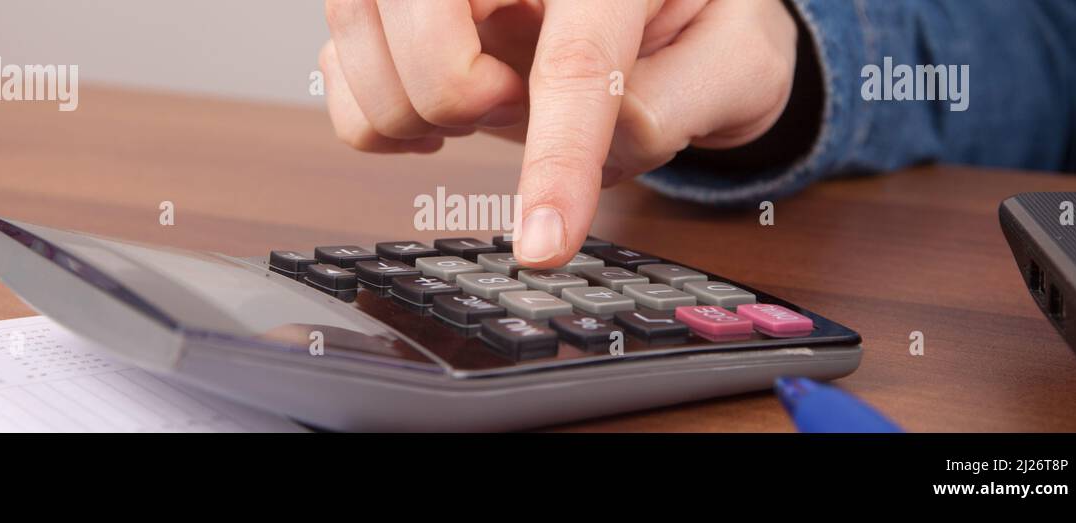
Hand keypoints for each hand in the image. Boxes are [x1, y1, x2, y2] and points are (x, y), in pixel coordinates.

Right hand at [320, 0, 797, 266]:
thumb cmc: (698, 22)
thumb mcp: (739, 61)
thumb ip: (686, 100)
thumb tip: (605, 133)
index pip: (575, 58)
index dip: (557, 158)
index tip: (546, 243)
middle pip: (425, 16)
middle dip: (457, 93)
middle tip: (509, 103)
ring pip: (359, 31)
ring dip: (416, 105)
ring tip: (486, 97)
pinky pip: (336, 63)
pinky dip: (372, 111)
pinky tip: (433, 114)